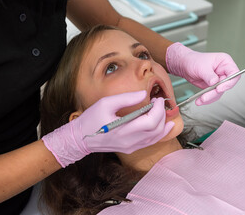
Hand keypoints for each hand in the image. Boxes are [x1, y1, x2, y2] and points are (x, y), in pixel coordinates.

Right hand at [42, 91, 173, 166]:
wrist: (80, 139)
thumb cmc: (91, 119)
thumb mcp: (106, 103)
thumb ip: (126, 98)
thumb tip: (144, 94)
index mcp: (123, 130)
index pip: (151, 121)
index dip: (158, 109)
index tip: (157, 99)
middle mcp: (130, 142)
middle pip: (156, 129)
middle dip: (162, 114)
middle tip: (158, 102)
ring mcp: (131, 147)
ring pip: (156, 137)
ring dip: (163, 123)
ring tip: (161, 110)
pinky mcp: (131, 149)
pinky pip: (151, 142)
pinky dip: (160, 133)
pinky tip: (164, 125)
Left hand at [166, 43, 239, 105]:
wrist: (185, 65)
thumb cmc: (194, 60)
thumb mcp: (201, 67)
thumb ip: (209, 75)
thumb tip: (214, 83)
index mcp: (225, 62)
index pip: (234, 73)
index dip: (229, 82)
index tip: (219, 88)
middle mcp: (224, 71)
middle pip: (226, 85)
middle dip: (215, 93)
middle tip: (205, 97)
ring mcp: (219, 80)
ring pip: (219, 92)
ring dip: (210, 97)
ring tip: (200, 100)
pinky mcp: (214, 87)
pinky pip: (213, 95)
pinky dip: (207, 99)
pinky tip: (200, 100)